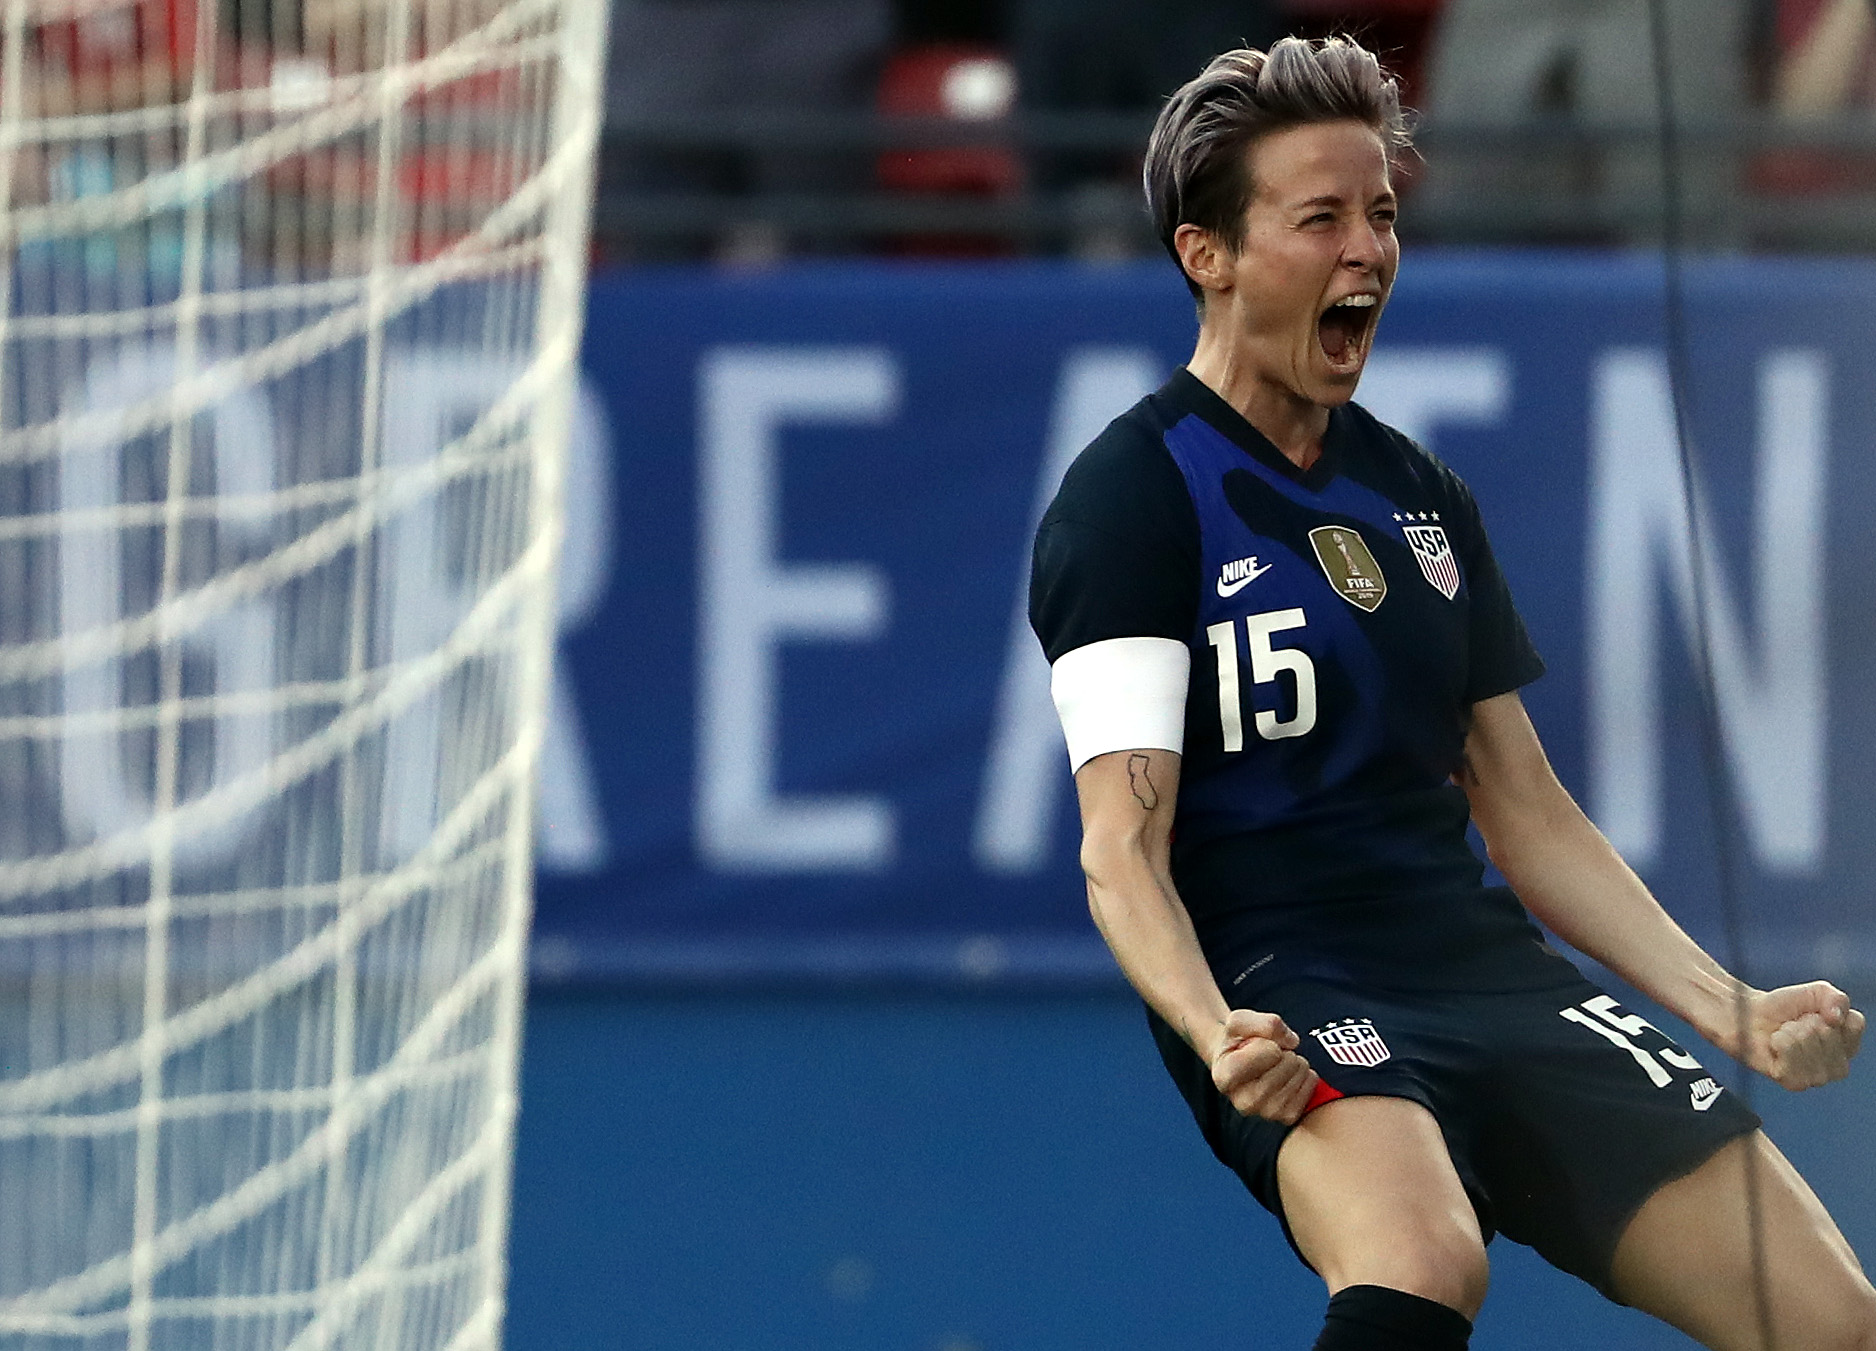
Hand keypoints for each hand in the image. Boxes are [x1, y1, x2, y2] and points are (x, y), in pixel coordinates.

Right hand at [1209, 1008, 1320, 1124]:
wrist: (1241, 1063)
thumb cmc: (1238, 1041)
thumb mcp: (1240, 1020)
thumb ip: (1264, 1023)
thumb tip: (1292, 1042)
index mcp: (1225, 1077)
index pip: (1264, 1053)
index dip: (1266, 1041)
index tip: (1255, 1044)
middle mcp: (1243, 1102)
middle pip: (1285, 1063)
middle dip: (1282, 1050)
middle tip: (1269, 1055)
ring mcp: (1266, 1113)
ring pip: (1299, 1073)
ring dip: (1294, 1061)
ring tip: (1278, 1064)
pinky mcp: (1286, 1116)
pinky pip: (1311, 1084)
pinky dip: (1306, 1074)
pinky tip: (1290, 1075)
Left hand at [1728, 981, 1865, 1089]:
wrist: (1750, 1016)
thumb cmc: (1784, 1007)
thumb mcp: (1816, 992)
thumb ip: (1835, 998)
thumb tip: (1836, 1017)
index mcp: (1849, 1044)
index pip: (1853, 1025)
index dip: (1829, 1011)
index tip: (1814, 1012)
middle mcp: (1838, 1065)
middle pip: (1829, 1035)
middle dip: (1806, 1022)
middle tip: (1794, 1023)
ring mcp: (1817, 1077)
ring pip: (1810, 1048)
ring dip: (1790, 1033)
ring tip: (1784, 1032)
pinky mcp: (1794, 1082)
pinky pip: (1791, 1062)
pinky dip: (1779, 1045)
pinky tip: (1775, 1044)